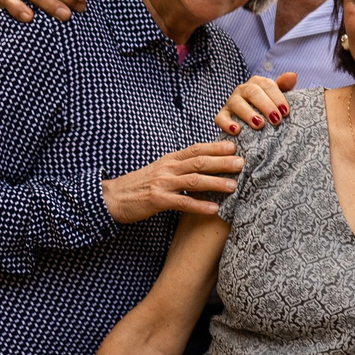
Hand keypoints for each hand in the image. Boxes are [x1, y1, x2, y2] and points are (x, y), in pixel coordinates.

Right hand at [102, 141, 245, 222]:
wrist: (112, 197)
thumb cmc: (140, 185)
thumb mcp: (161, 170)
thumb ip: (181, 166)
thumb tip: (206, 164)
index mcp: (170, 159)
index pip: (196, 149)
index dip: (216, 147)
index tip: (235, 145)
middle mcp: (167, 168)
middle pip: (199, 162)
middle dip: (222, 162)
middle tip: (242, 163)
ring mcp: (162, 183)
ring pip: (193, 181)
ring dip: (215, 183)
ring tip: (234, 186)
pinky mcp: (157, 200)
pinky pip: (182, 203)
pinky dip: (200, 206)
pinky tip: (215, 209)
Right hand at [217, 73, 296, 134]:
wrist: (250, 121)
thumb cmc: (269, 107)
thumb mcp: (278, 96)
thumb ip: (285, 86)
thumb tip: (293, 75)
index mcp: (258, 83)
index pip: (267, 85)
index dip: (277, 97)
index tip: (285, 112)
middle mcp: (243, 90)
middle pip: (253, 93)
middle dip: (266, 106)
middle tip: (276, 120)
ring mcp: (231, 102)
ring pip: (237, 103)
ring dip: (248, 114)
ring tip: (259, 124)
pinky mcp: (222, 115)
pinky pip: (221, 118)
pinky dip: (227, 124)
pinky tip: (236, 131)